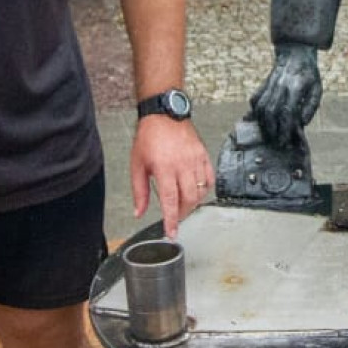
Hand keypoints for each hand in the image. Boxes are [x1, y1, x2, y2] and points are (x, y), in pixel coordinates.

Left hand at [130, 116, 213, 235]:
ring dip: (193, 202)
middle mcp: (182, 164)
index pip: (170, 200)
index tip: (172, 233)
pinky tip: (196, 190)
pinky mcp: (203, 154)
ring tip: (183, 202)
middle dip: (182, 212)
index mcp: (164, 167)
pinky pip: (209, 178)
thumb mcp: (137, 164)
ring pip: (200, 190)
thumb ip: (139, 191)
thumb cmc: (149, 137)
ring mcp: (195, 159)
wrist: (163, 114)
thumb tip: (139, 212)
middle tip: (175, 216)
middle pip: (188, 199)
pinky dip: (204, 188)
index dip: (171, 220)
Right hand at [249, 45, 321, 146]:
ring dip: (263, 124)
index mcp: (296, 87)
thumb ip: (311, 107)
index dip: (285, 128)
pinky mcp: (263, 84)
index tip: (285, 141)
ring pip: (261, 107)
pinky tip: (259, 121)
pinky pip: (255, 100)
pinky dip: (255, 112)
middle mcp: (281, 86)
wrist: (295, 54)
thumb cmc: (308, 75)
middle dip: (273, 130)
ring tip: (268, 135)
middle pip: (272, 112)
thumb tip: (302, 123)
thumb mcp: (317, 89)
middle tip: (276, 142)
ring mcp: (270, 84)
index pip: (288, 111)